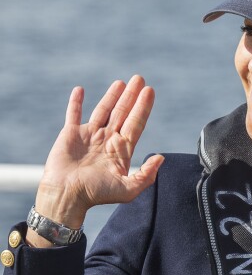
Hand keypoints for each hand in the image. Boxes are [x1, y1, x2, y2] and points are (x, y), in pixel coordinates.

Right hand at [33, 75, 163, 233]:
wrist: (67, 195)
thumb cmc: (97, 195)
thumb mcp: (128, 189)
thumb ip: (146, 175)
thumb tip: (161, 158)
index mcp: (122, 151)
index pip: (136, 124)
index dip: (143, 108)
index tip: (150, 91)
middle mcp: (108, 140)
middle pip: (123, 113)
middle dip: (132, 96)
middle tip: (140, 79)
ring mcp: (90, 136)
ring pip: (103, 110)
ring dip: (112, 96)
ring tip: (121, 82)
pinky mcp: (71, 134)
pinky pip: (73, 114)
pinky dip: (76, 102)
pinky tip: (80, 90)